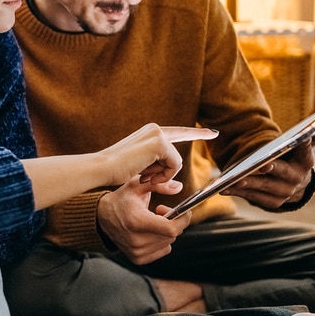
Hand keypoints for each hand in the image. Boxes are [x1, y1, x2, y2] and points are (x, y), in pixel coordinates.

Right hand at [97, 178, 191, 263]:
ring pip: (168, 242)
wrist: (102, 217)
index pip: (171, 229)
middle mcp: (137, 240)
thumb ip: (158, 184)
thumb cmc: (121, 199)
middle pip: (172, 235)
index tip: (184, 211)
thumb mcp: (137, 185)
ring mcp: (137, 252)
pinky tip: (150, 232)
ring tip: (153, 221)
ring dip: (166, 231)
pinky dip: (162, 241)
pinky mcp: (137, 258)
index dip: (183, 220)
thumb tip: (178, 187)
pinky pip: (163, 250)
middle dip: (173, 221)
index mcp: (137, 222)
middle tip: (161, 210)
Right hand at [100, 124, 218, 187]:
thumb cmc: (116, 171)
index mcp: (150, 133)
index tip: (212, 132)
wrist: (101, 168)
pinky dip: (163, 175)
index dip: (196, 132)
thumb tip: (178, 186)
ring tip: (142, 175)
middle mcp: (155, 129)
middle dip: (170, 166)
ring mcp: (157, 134)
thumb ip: (159, 173)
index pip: (178, 132)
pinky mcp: (159, 143)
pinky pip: (174, 165)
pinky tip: (147, 175)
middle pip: (177, 151)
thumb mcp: (142, 171)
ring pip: (175, 162)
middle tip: (166, 161)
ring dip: (162, 175)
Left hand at [224, 114, 314, 207]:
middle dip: (273, 169)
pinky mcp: (270, 203)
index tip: (301, 138)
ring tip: (235, 179)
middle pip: (283, 174)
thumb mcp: (311, 142)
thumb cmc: (300, 157)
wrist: (296, 184)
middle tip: (263, 165)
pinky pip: (253, 197)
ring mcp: (283, 193)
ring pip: (265, 187)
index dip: (304, 146)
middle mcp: (296, 180)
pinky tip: (225, 187)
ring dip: (250, 184)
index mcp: (306, 163)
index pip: (306, 153)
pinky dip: (239, 192)